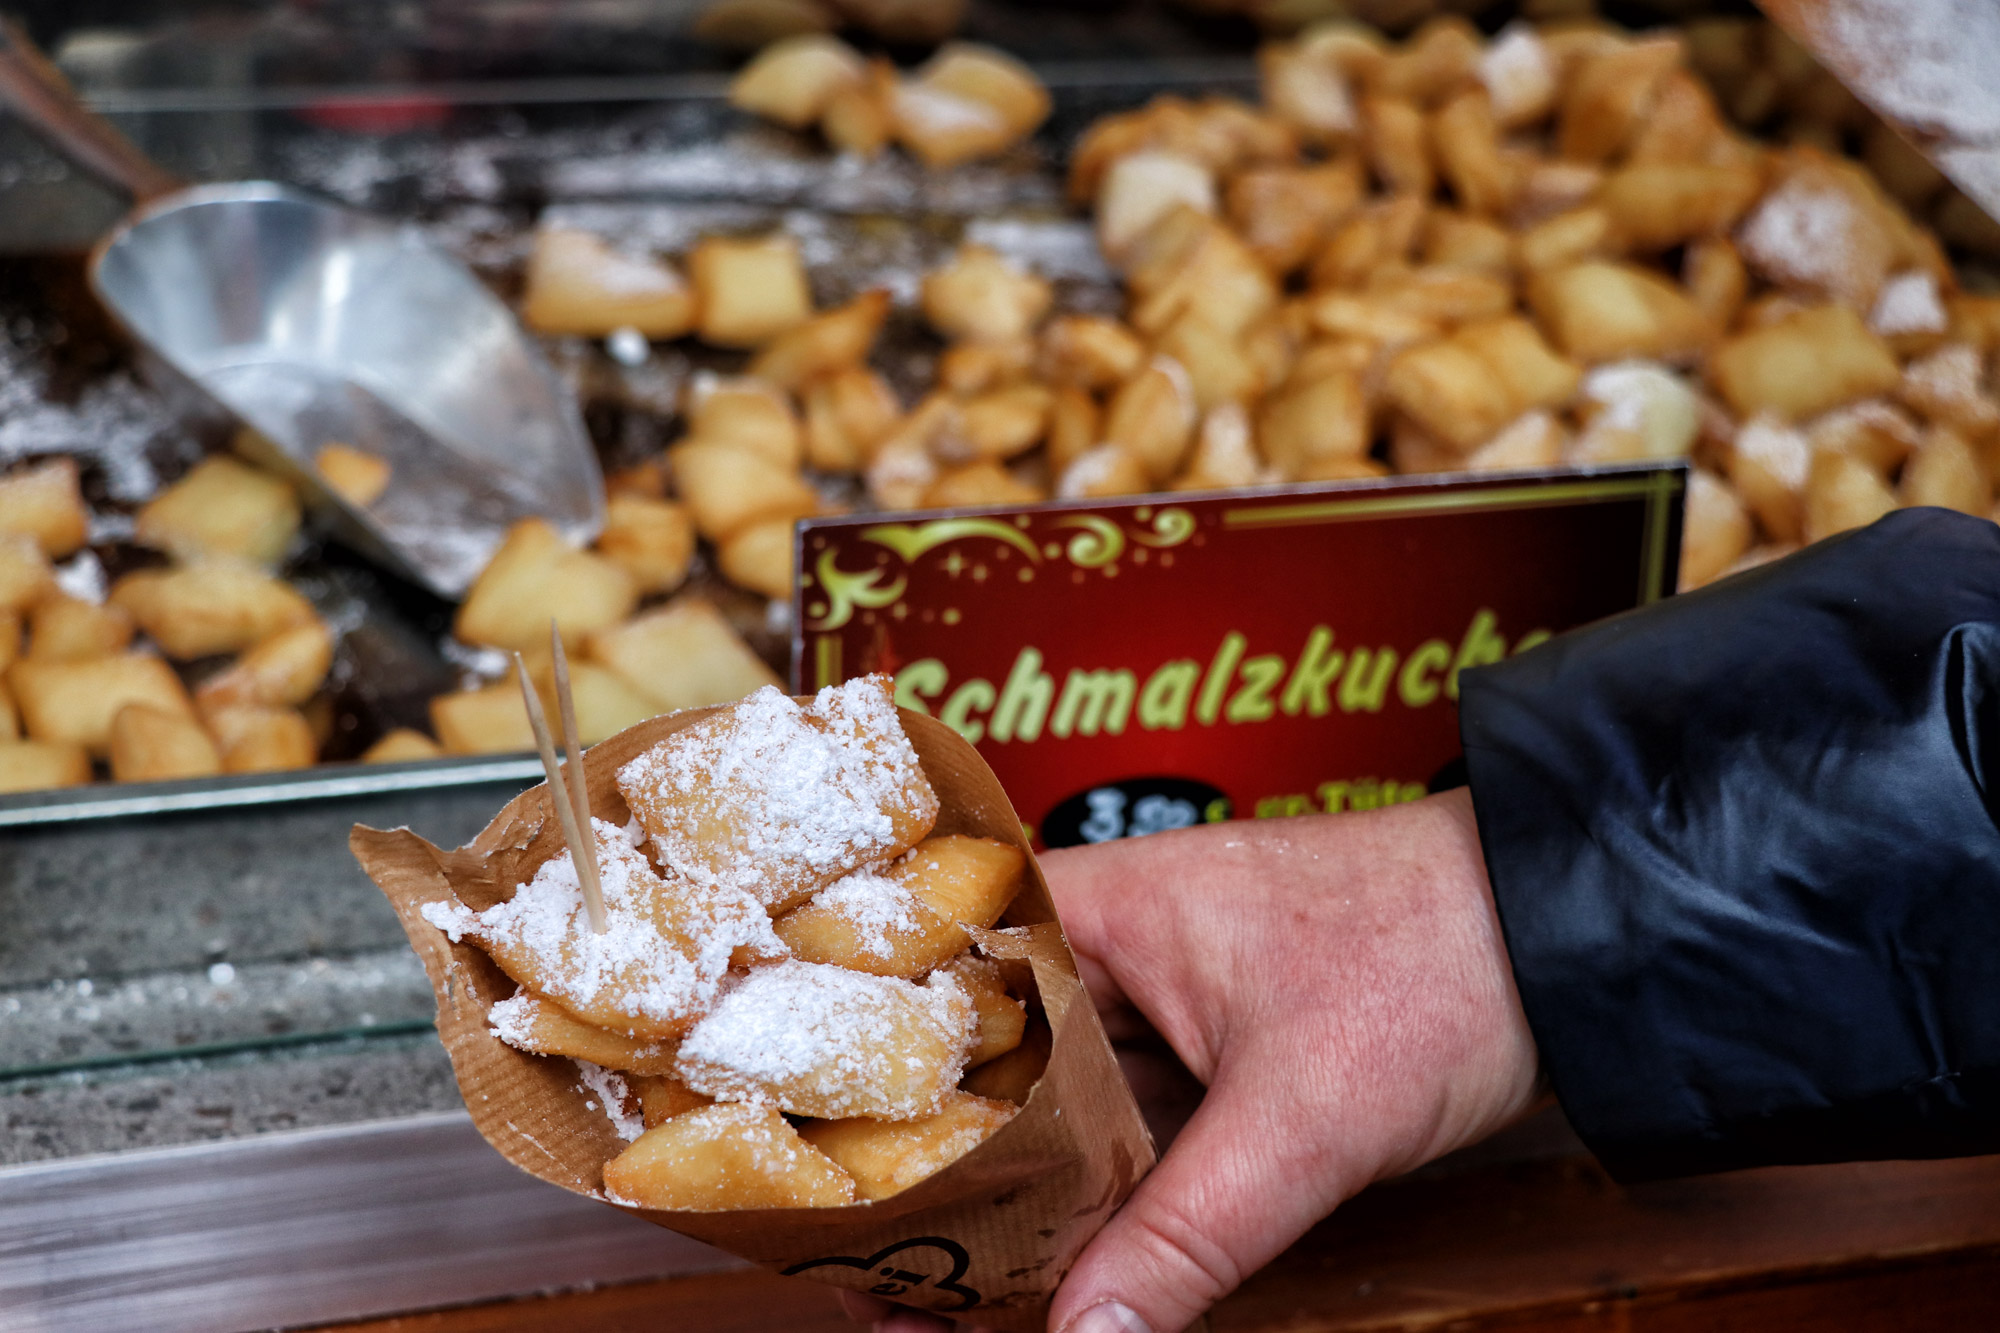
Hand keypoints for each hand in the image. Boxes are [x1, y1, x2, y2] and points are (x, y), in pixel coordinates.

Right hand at [843, 788, 1541, 1332]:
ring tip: (931, 1279)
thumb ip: (1186, 1237)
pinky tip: (1042, 1259)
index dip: (868, 1082)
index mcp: (1093, 907)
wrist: (1566, 937)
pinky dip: (1080, 1186)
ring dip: (1003, 1186)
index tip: (828, 1185)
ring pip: (1041, 1100)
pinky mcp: (1199, 1048)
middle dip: (929, 1163)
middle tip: (874, 1267)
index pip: (930, 979)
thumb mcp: (1302, 1118)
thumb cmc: (1433, 962)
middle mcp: (1102, 943)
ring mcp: (1151, 998)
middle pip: (975, 1057)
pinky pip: (1109, 1122)